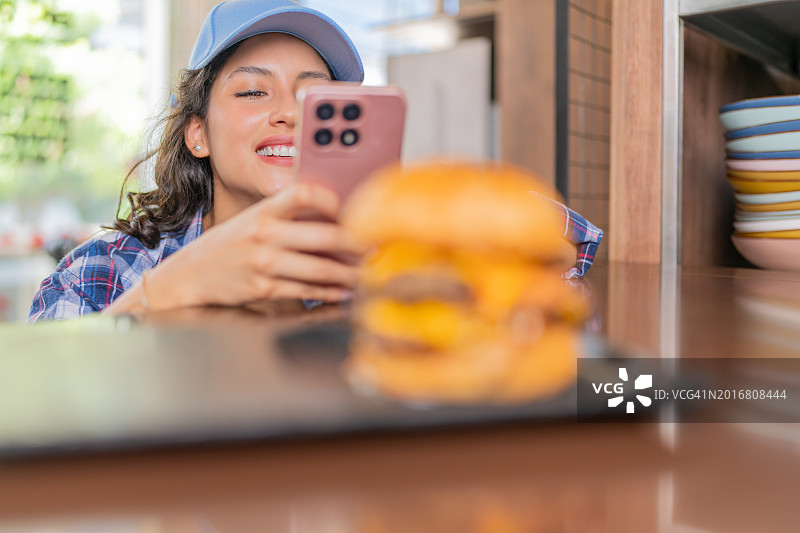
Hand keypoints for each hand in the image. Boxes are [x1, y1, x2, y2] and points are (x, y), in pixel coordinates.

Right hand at [110, 183, 363, 313]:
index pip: (304, 192)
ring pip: (321, 268)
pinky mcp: (265, 288)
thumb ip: (286, 217)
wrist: (189, 276)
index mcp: (263, 211)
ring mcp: (264, 262)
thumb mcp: (250, 221)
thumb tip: (334, 220)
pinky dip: (330, 293)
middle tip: (377, 247)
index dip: (334, 199)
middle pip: (324, 235)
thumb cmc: (227, 246)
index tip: (353, 209)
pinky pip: (307, 290)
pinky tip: (345, 292)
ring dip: (350, 273)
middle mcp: (264, 233)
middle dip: (357, 244)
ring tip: (368, 273)